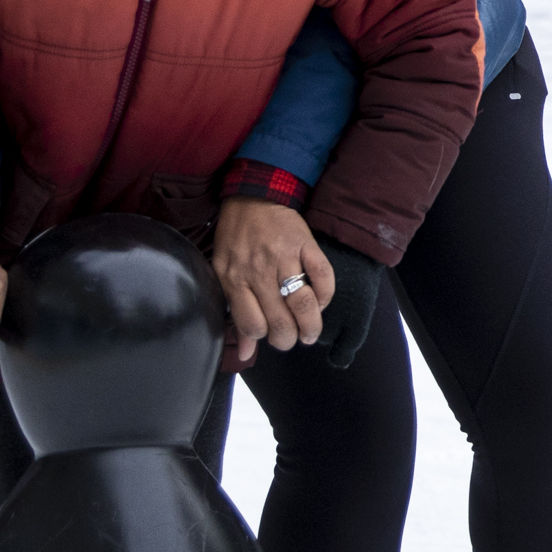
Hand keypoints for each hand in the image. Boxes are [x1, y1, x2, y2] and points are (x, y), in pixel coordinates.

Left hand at [214, 198, 332, 363]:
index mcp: (234, 279)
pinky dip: (326, 295)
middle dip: (289, 339)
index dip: (264, 338)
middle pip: (280, 321)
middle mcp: (258, 271)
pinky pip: (323, 276)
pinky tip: (321, 302)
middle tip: (294, 338)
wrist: (253, 196)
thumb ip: (236, 314)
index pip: (252, 325)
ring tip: (311, 332)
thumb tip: (246, 354)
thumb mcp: (225, 274)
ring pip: (303, 304)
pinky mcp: (306, 244)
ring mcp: (283, 257)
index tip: (270, 336)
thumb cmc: (236, 238)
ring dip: (311, 326)